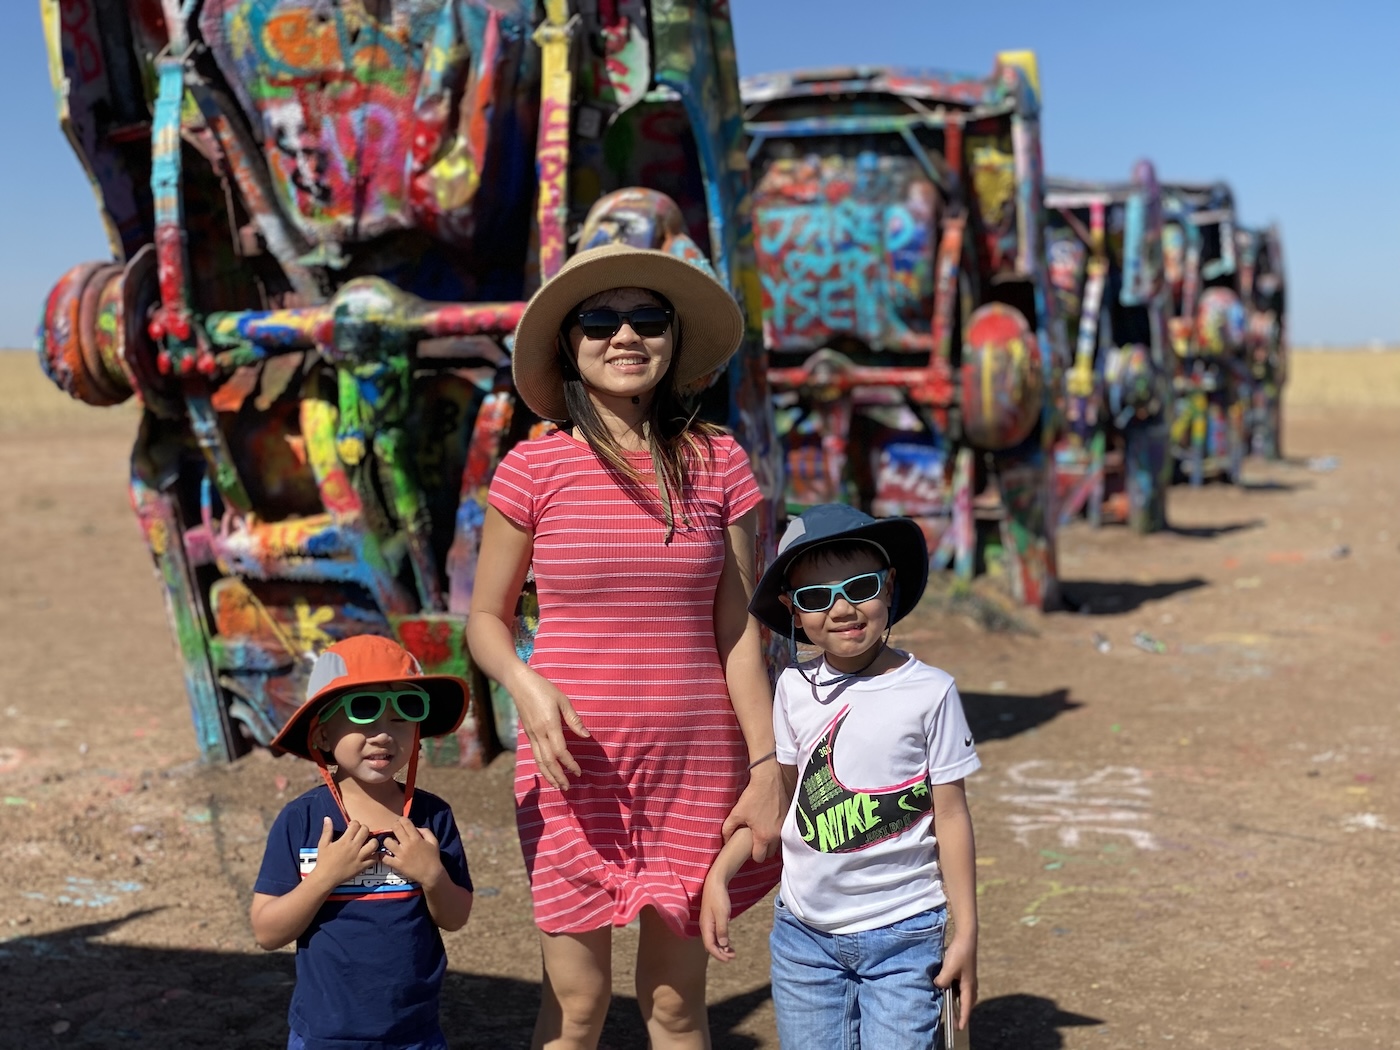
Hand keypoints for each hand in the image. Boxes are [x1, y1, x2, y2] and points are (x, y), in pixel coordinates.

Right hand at [310, 817, 379, 887]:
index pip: (356, 825)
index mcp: (345, 841)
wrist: (325, 878)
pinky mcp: (362, 866)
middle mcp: (354, 847)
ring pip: (373, 844)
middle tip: (360, 833)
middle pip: (366, 831)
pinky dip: (375, 856)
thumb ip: (327, 830)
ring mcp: (359, 857)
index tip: (352, 826)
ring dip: (372, 841)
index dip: (355, 823)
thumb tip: (327, 818)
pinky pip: (374, 859)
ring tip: (368, 842)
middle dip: (364, 829)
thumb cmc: (324, 861)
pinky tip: (372, 854)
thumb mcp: (323, 844)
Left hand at [379, 817, 445, 887]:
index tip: (401, 822)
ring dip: (388, 841)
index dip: (401, 820)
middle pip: (395, 828)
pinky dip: (384, 856)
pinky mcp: (397, 864)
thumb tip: (416, 827)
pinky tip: (387, 855)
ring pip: (387, 842)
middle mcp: (407, 844)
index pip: (405, 822)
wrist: (431, 874)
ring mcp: (401, 854)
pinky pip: (385, 858)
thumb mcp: (434, 841)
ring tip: (391, 844)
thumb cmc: (433, 857)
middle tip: (395, 831)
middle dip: (394, 826)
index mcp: (416, 838)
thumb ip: (425, 831)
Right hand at [513, 671, 589, 790]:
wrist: (519, 684)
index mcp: (549, 725)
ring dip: (549, 775)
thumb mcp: (562, 700)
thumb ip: (574, 720)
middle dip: (558, 776)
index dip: (569, 764)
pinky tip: (547, 772)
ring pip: (539, 761)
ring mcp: (531, 735)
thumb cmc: (544, 689)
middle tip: (568, 788)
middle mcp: (539, 733)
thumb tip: (586, 736)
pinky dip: (542, 766)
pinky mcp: (528, 734)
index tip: (578, 772)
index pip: (560, 751)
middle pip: (548, 761)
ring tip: (558, 786)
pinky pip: (535, 755)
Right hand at [699, 877, 735, 962]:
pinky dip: (721, 941)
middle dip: (720, 953)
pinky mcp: (712, 920)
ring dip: (721, 948)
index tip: (728, 959)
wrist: (715, 883)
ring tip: (732, 952)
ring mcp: (708, 923)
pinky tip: (728, 942)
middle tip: (732, 957)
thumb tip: (723, 945)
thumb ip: (722, 929)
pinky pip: (715, 934)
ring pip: (713, 940)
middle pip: (710, 945)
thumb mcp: (722, 914)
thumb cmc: (718, 898)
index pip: (710, 946)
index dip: (718, 954)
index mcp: (706, 926)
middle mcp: (705, 927)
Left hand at [721, 763, 782, 862]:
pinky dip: (777, 832)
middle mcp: (776, 835)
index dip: (752, 856)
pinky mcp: (789, 818)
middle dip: (763, 850)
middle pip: (770, 853)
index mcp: (763, 836)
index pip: (759, 857)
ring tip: (762, 833)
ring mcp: (784, 827)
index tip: (748, 849)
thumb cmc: (753, 797)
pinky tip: (769, 823)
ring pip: (778, 843)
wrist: (768, 780)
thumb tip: (725, 840)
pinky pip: (783, 832)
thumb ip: (728, 829)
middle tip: (755, 841)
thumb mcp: (736, 813)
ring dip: (771, 842)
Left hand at [934, 932, 977, 1028]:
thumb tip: (938, 986)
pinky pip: (960, 987)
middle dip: (962, 1013)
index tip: (960, 1028)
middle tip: (955, 1022)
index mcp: (968, 986)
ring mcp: (967, 978)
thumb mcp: (949, 968)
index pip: (966, 1007)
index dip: (963, 1018)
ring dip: (958, 1002)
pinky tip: (946, 989)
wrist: (966, 938)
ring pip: (963, 995)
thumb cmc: (959, 953)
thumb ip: (943, 980)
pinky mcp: (964, 972)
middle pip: (967, 1003)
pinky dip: (955, 992)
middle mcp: (970, 984)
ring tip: (951, 1009)